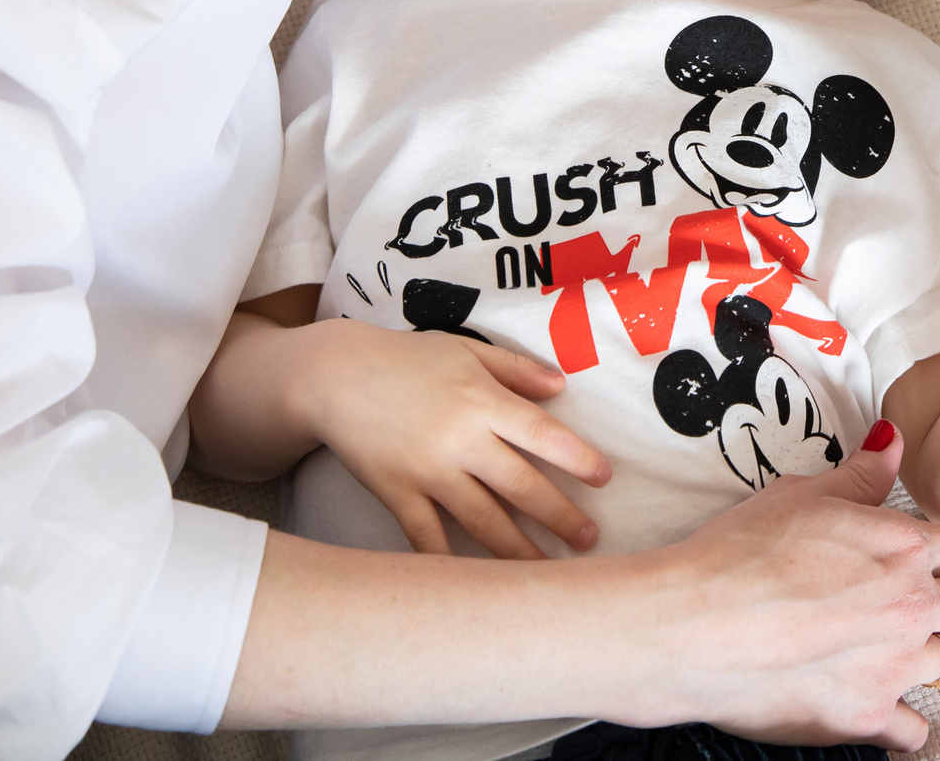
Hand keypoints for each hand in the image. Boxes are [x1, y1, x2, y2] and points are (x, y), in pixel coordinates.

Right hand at [292, 319, 612, 560]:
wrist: (335, 376)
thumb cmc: (407, 359)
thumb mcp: (465, 350)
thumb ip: (515, 369)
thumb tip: (561, 387)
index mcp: (482, 401)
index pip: (542, 434)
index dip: (577, 458)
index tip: (604, 479)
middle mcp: (460, 440)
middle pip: (520, 485)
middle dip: (559, 516)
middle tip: (589, 540)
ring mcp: (428, 471)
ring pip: (483, 519)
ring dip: (518, 549)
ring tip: (547, 572)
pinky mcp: (397, 493)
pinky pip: (427, 537)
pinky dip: (449, 563)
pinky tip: (474, 588)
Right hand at [638, 422, 939, 752]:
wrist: (693, 625)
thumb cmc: (737, 555)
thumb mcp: (800, 496)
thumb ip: (859, 476)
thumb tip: (892, 441)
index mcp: (900, 546)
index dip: (931, 555)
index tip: (909, 565)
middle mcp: (911, 605)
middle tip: (929, 609)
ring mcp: (894, 665)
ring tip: (914, 655)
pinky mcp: (867, 717)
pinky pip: (917, 733)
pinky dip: (901, 723)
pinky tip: (877, 705)